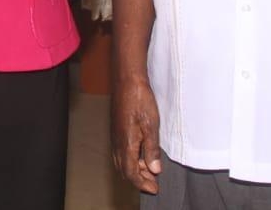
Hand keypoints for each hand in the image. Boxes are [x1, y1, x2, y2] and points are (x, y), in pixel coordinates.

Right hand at [111, 75, 162, 193]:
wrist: (127, 81)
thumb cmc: (139, 99)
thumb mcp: (151, 125)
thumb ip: (152, 149)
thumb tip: (154, 169)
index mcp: (126, 143)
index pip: (131, 173)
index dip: (142, 184)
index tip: (154, 189)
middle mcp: (118, 142)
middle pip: (125, 170)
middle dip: (139, 179)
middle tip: (153, 183)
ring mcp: (116, 136)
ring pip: (122, 161)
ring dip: (135, 169)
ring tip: (150, 170)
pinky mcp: (117, 130)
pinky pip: (121, 152)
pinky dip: (132, 159)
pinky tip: (142, 154)